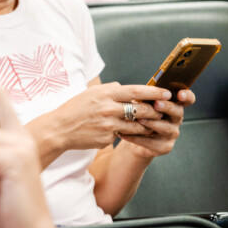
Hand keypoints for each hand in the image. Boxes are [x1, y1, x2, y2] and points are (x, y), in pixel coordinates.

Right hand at [28, 82, 173, 165]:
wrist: (59, 129)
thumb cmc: (75, 109)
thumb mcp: (90, 93)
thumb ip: (110, 90)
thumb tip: (127, 88)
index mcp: (105, 94)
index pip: (136, 90)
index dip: (154, 92)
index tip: (167, 93)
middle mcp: (108, 108)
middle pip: (141, 109)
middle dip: (155, 111)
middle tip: (162, 111)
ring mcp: (109, 125)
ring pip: (137, 125)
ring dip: (147, 125)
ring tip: (152, 125)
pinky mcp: (107, 138)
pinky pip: (123, 135)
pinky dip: (127, 134)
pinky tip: (126, 133)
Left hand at [118, 89, 194, 158]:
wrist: (133, 136)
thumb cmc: (139, 114)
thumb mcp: (141, 103)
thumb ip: (144, 96)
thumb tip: (137, 89)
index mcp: (173, 105)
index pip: (187, 99)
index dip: (186, 96)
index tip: (180, 94)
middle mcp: (176, 119)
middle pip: (177, 112)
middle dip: (167, 107)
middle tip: (156, 104)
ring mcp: (172, 133)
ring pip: (165, 128)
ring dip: (152, 123)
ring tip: (138, 119)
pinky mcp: (164, 147)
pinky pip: (151, 142)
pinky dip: (136, 137)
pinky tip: (124, 133)